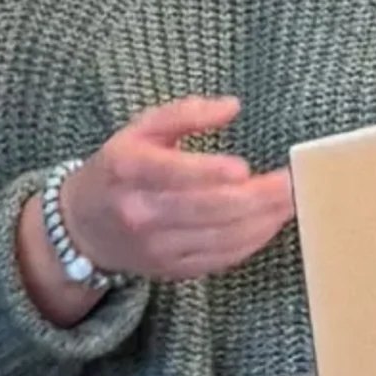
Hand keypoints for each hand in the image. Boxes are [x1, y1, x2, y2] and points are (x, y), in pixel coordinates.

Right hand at [20, 97, 295, 324]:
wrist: (83, 227)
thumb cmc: (120, 168)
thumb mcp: (141, 129)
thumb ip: (186, 113)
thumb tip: (232, 106)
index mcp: (129, 169)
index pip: (174, 173)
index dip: (211, 173)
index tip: (246, 168)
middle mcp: (141, 211)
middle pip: (208, 210)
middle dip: (257, 199)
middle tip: (291, 183)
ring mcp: (157, 246)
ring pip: (221, 238)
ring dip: (263, 221)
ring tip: (291, 201)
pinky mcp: (172, 269)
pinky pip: (220, 258)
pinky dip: (251, 242)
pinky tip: (270, 223)